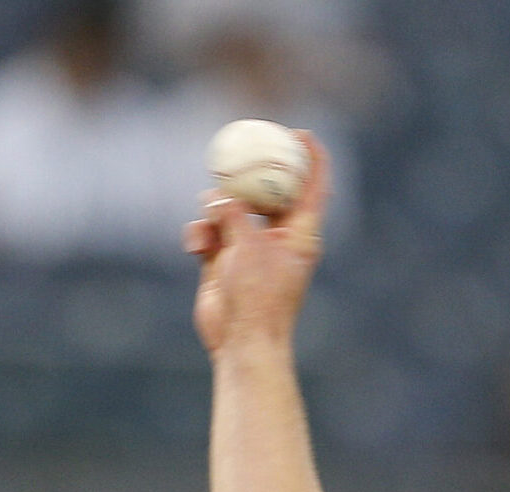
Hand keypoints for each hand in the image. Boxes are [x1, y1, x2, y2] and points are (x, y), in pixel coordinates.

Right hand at [186, 130, 330, 356]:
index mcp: (302, 233)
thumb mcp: (248, 247)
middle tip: (237, 151)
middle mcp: (279, 237)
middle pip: (270, 191)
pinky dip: (200, 234)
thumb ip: (235, 215)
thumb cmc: (257, 297)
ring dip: (214, 210)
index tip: (300, 133)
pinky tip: (195, 246)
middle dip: (251, 173)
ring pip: (231, 208)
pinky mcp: (224, 260)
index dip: (312, 158)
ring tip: (209, 223)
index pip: (314, 188)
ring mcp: (250, 248)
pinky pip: (209, 232)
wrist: (240, 340)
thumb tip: (218, 197)